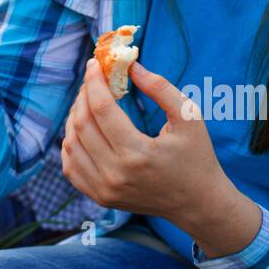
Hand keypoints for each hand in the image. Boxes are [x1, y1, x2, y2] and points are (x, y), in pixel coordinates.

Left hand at [62, 58, 232, 230]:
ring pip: (71, 144)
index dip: (94, 82)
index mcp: (137, 154)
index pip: (101, 109)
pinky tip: (83, 128)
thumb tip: (130, 66)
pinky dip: (71, 143)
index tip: (95, 63)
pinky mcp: (99, 197)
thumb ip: (160, 87)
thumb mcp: (188, 117)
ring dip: (74, 116)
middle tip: (93, 80)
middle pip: (82, 124)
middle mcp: (115, 174)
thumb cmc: (197, 157)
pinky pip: (70, 166)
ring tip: (88, 101)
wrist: (198, 204)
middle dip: (83, 95)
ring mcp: (104, 189)